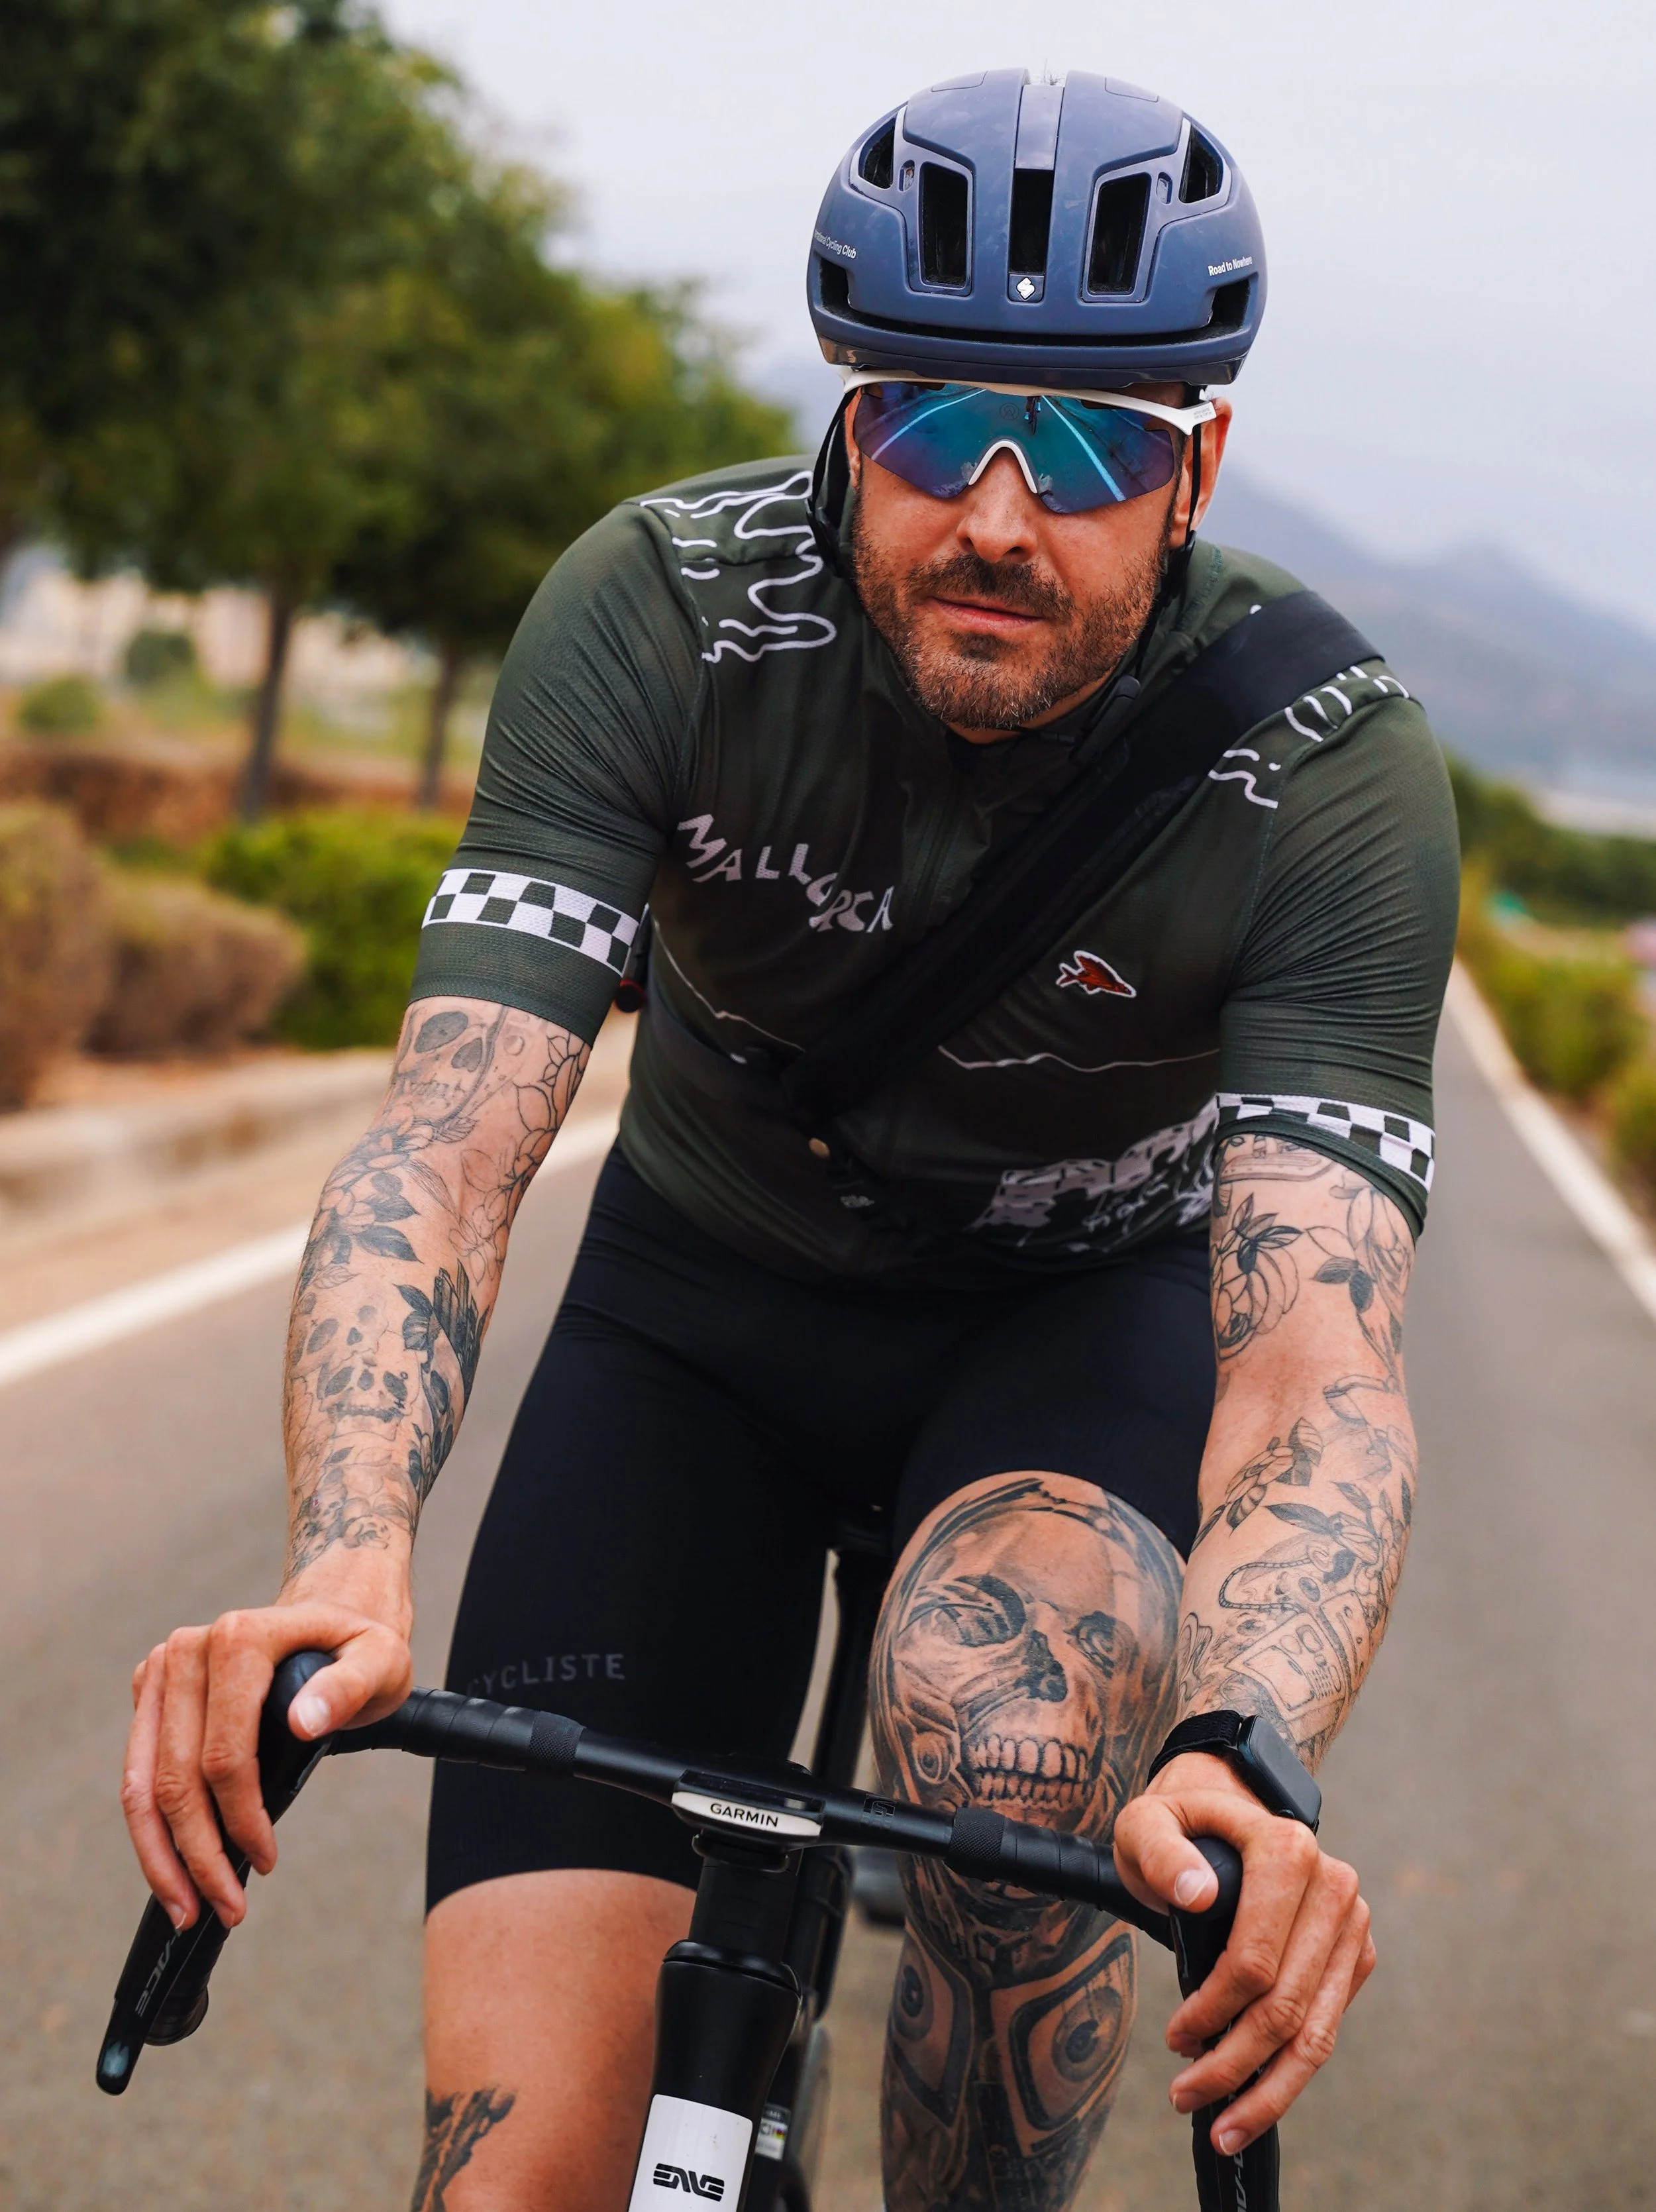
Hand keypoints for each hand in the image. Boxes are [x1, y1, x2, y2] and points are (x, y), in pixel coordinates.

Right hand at [121, 1594, 412, 1933]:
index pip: (225, 1754)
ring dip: (159, 1856)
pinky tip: (174, 1869)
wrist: (326, 1618)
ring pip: (141, 1783)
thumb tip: (303, 1721)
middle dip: (197, 1855)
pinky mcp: (151, 1693)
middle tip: (226, 1908)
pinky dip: (151, 1829)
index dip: (241, 1819)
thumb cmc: (356, 1647)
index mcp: (239, 1638)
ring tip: (188, 1909)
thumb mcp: (381, 1661)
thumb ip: (350, 1687)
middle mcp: (187, 1649)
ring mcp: (162, 1670)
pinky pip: (137, 1774)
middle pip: (175, 1777)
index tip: (268, 1862)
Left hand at [1112, 1751, 1374, 2151]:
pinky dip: (1291, 2073)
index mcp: (1286, 1849)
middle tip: (1184, 2097)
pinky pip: (1326, 2029)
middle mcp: (1334, 1886)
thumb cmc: (1177, 1826)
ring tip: (1222, 2126)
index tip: (1173, 2039)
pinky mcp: (1356, 1956)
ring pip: (1316, 2033)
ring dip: (1269, 2091)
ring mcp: (1352, 1924)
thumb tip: (1197, 1894)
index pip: (1255, 1958)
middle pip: (1286, 2006)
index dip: (1213, 2010)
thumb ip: (1160, 1853)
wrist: (1221, 1815)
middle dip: (1234, 2065)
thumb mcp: (1144, 1823)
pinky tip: (1255, 2098)